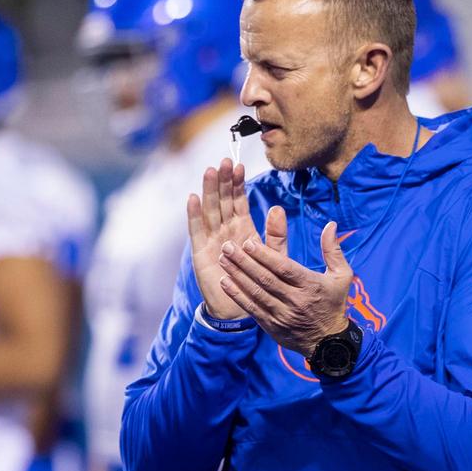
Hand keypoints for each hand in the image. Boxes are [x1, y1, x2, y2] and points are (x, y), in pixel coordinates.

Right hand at [187, 158, 260, 319]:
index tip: (238, 165)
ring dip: (209, 191)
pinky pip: (197, 230)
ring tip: (210, 171)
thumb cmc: (258, 282)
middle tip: (224, 160)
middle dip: (223, 180)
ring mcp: (212, 239)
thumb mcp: (274, 257)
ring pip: (210, 210)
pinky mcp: (201, 252)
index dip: (237, 184)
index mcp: (242, 228)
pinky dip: (194, 214)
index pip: (238, 200)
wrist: (241, 310)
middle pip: (223, 200)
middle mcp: (225, 230)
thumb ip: (276, 235)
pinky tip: (193, 198)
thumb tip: (278, 208)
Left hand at [217, 206, 354, 356]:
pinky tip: (225, 282)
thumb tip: (330, 224)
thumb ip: (333, 250)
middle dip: (244, 261)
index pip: (284, 268)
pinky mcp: (271, 326)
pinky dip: (237, 295)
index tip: (248, 242)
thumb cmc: (334, 303)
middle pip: (266, 279)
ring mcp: (282, 315)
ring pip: (256, 293)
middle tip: (227, 246)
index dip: (265, 255)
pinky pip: (251, 308)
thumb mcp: (342, 276)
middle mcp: (295, 301)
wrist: (329, 343)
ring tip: (223, 259)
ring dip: (237, 275)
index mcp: (311, 285)